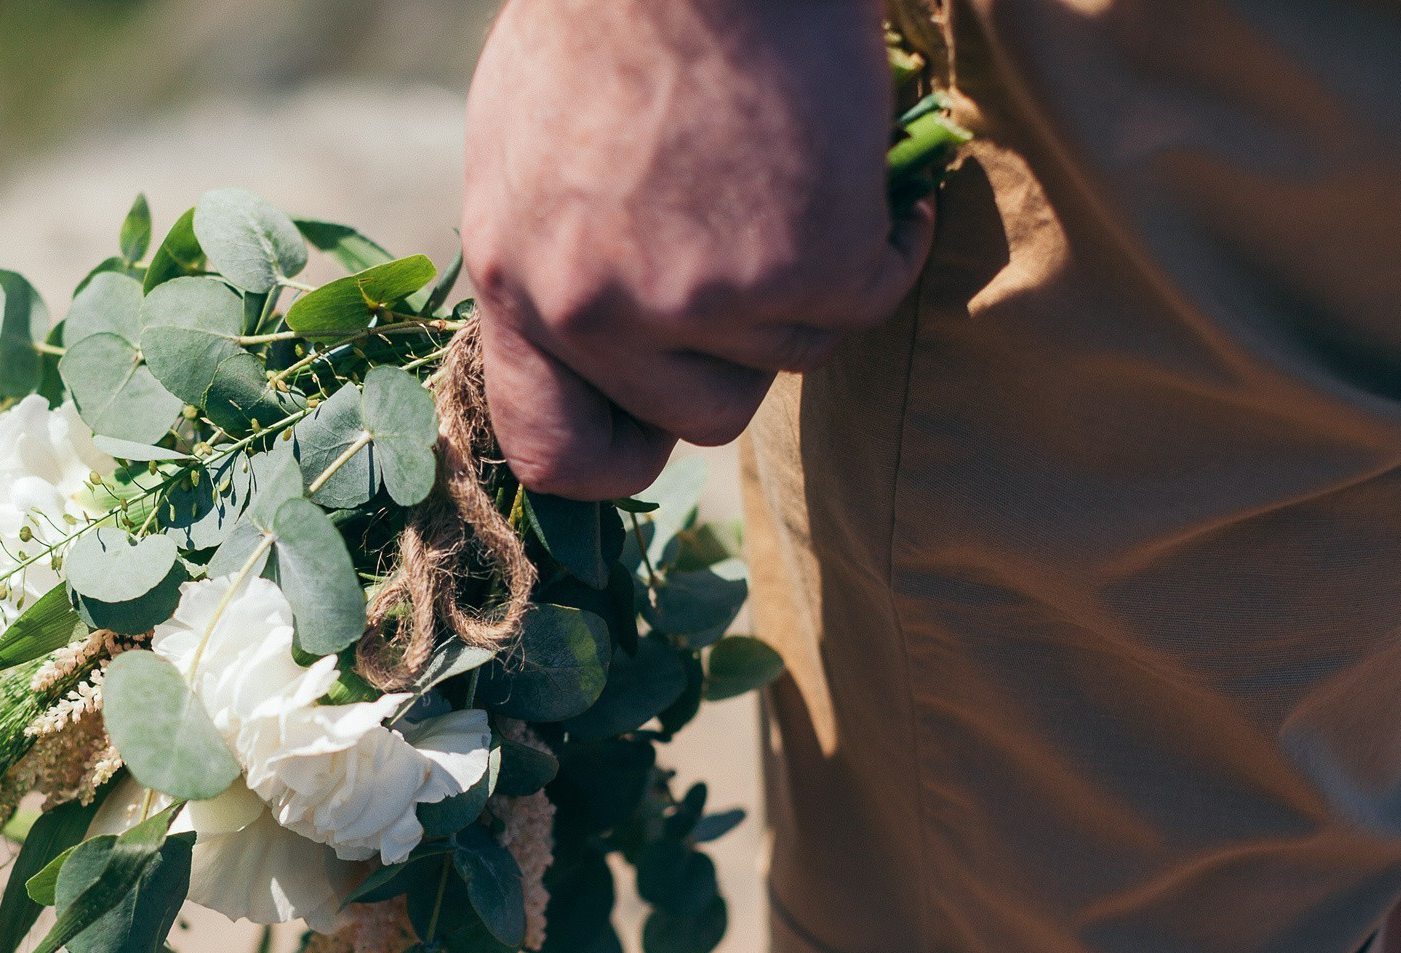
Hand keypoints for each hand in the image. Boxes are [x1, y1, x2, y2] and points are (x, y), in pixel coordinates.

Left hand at [462, 0, 935, 498]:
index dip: (615, 459)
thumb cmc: (606, 18)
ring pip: (792, 354)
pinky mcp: (806, 262)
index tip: (652, 434)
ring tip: (789, 177)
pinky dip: (883, 243)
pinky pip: (867, 299)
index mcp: (517, 286)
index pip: (553, 453)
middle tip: (753, 257)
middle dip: (738, 352)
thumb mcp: (522, 154)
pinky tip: (862, 172)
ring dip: (807, 278)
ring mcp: (702, 296)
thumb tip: (587, 349)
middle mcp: (598, 311)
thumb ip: (549, 265)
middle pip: (700, 416)